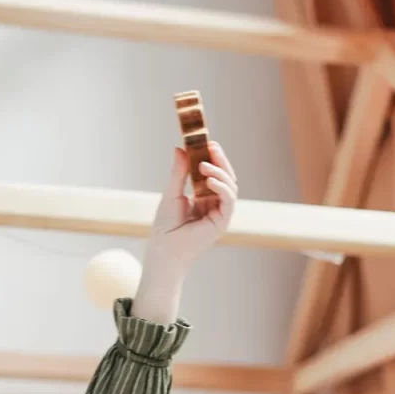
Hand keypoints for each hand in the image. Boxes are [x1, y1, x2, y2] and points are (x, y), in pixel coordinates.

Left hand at [145, 141, 237, 272]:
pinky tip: (210, 180)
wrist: (164, 251)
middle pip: (226, 177)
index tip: (206, 142)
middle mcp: (214, 204)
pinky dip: (222, 187)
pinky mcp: (223, 222)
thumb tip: (180, 148)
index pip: (214, 173)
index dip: (213, 157)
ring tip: (203, 164)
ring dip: (220, 171)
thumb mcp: (171, 193)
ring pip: (230, 186)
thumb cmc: (165, 227)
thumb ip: (178, 173)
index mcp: (203, 198)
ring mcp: (220, 213)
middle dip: (220, 160)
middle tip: (210, 145)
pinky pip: (229, 200)